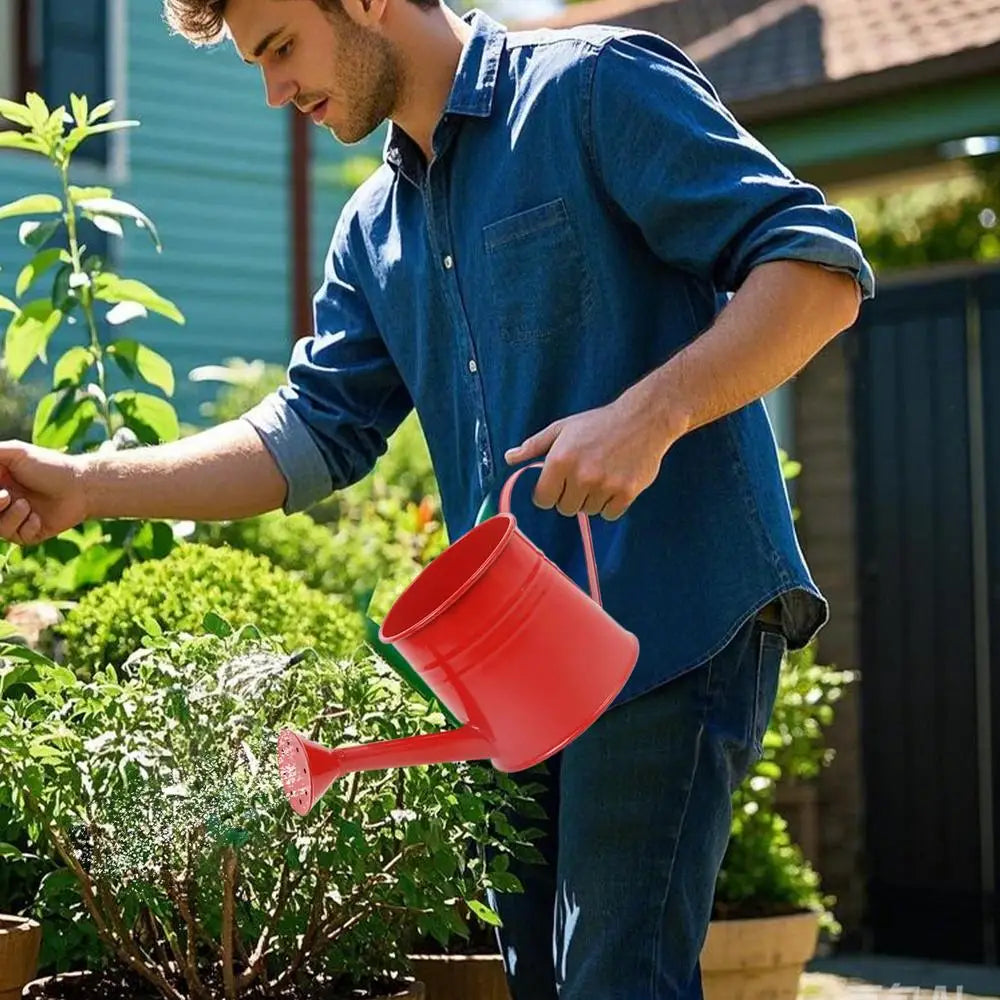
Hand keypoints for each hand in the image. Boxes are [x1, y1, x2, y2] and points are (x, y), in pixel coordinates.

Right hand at [0, 441, 87, 545]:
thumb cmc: (49, 466)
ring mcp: (16, 519)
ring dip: (10, 516)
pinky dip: (27, 527)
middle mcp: (2, 502)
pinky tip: (39, 517)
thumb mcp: (16, 453)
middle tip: (6, 496)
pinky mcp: (30, 533)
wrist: (81, 486)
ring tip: (26, 505)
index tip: (0, 491)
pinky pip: (17, 537)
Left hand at [504, 399, 669, 519]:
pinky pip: (609, 515)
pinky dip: (611, 504)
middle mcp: (580, 476)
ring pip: (588, 511)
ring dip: (592, 499)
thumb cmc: (599, 423)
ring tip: (602, 474)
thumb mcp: (562, 428)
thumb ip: (534, 446)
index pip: (542, 499)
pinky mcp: (626, 493)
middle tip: (584, 474)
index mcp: (560, 460)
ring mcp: (604, 486)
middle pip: (565, 508)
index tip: (558, 482)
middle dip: (571, 495)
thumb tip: (509, 458)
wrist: (643, 420)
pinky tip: (615, 481)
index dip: (548, 492)